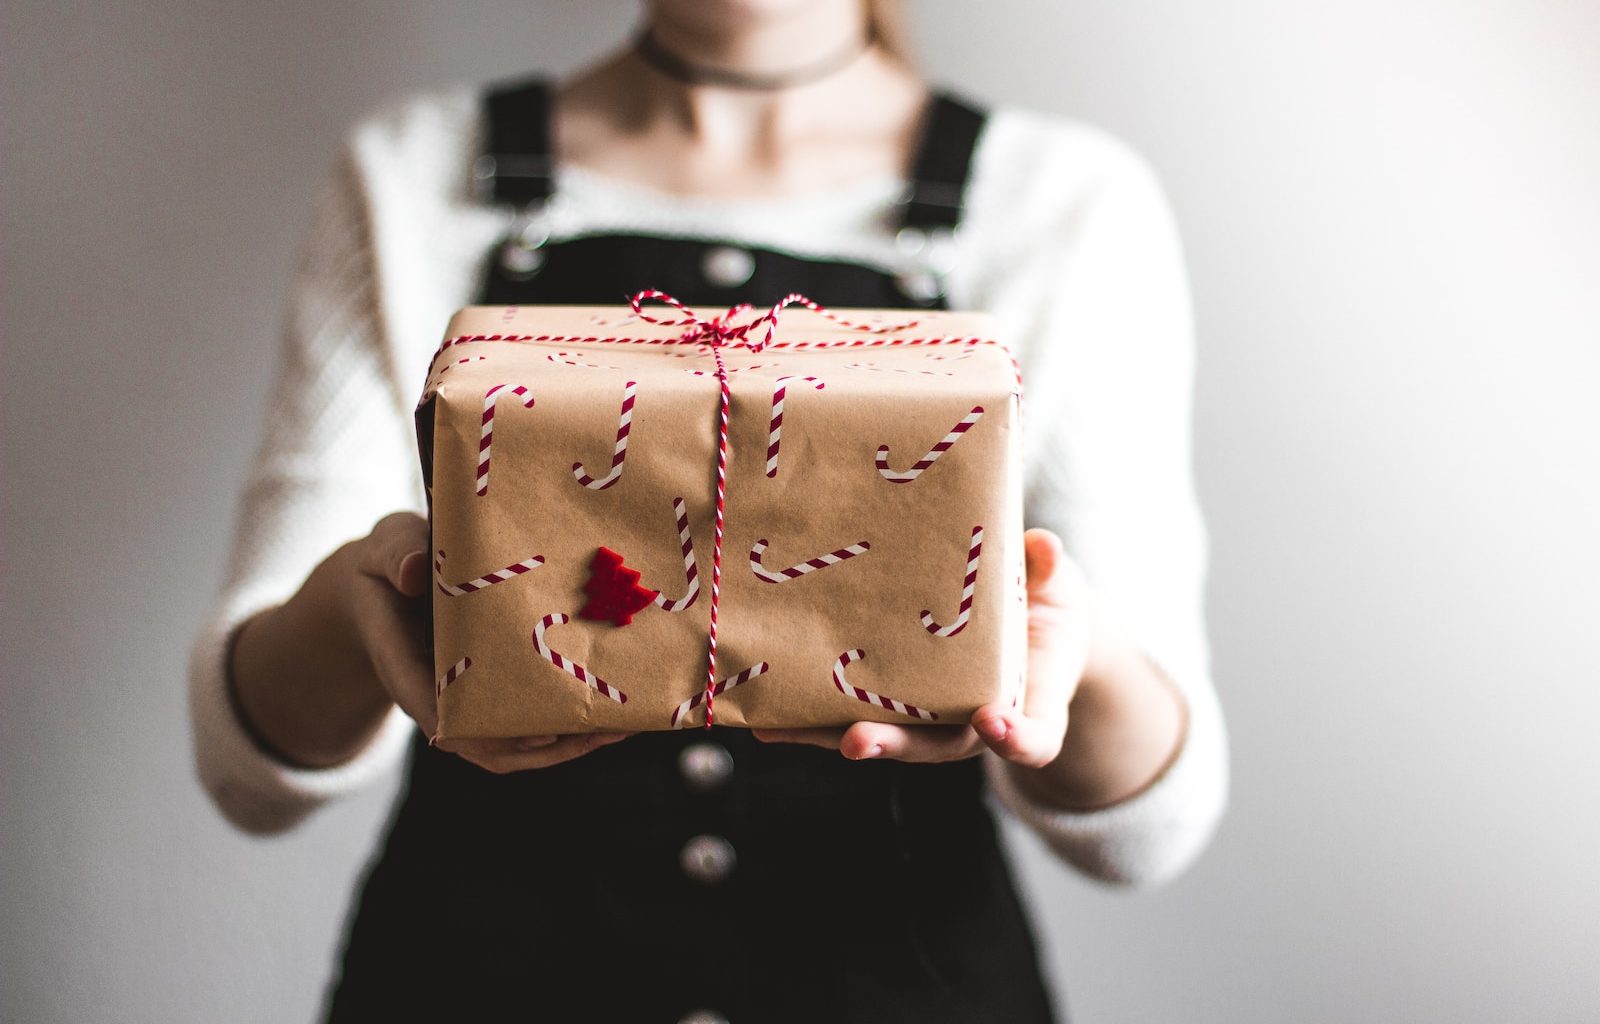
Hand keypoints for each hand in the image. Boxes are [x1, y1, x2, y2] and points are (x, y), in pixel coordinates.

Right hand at [232, 512, 630, 773]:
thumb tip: (411, 571)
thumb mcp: (385, 548)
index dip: (486, 731)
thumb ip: (395, 555)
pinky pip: (519, 727)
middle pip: (485, 743)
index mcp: (405, 666)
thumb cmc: (386, 564)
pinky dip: (560, 730)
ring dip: (561, 746)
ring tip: (614, 730)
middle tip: (598, 731)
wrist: (382, 584)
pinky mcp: (483, 695)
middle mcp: (433, 696)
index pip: (440, 713)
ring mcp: (460, 701)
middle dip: (543, 745)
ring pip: (508, 746)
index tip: (534, 733)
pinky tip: (601, 718)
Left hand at [752, 528, 1090, 765]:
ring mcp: (930, 716)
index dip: (1017, 738)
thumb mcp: (1057, 586)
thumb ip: (1050, 572)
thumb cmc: (1045, 605)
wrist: (1028, 625)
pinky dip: (810, 716)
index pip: (1034, 737)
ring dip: (829, 736)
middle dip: (895, 744)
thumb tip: (1045, 545)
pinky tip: (763, 712)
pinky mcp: (893, 702)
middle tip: (858, 742)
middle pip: (937, 747)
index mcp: (1028, 700)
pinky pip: (853, 713)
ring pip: (884, 735)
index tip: (995, 722)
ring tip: (776, 731)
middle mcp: (975, 721)